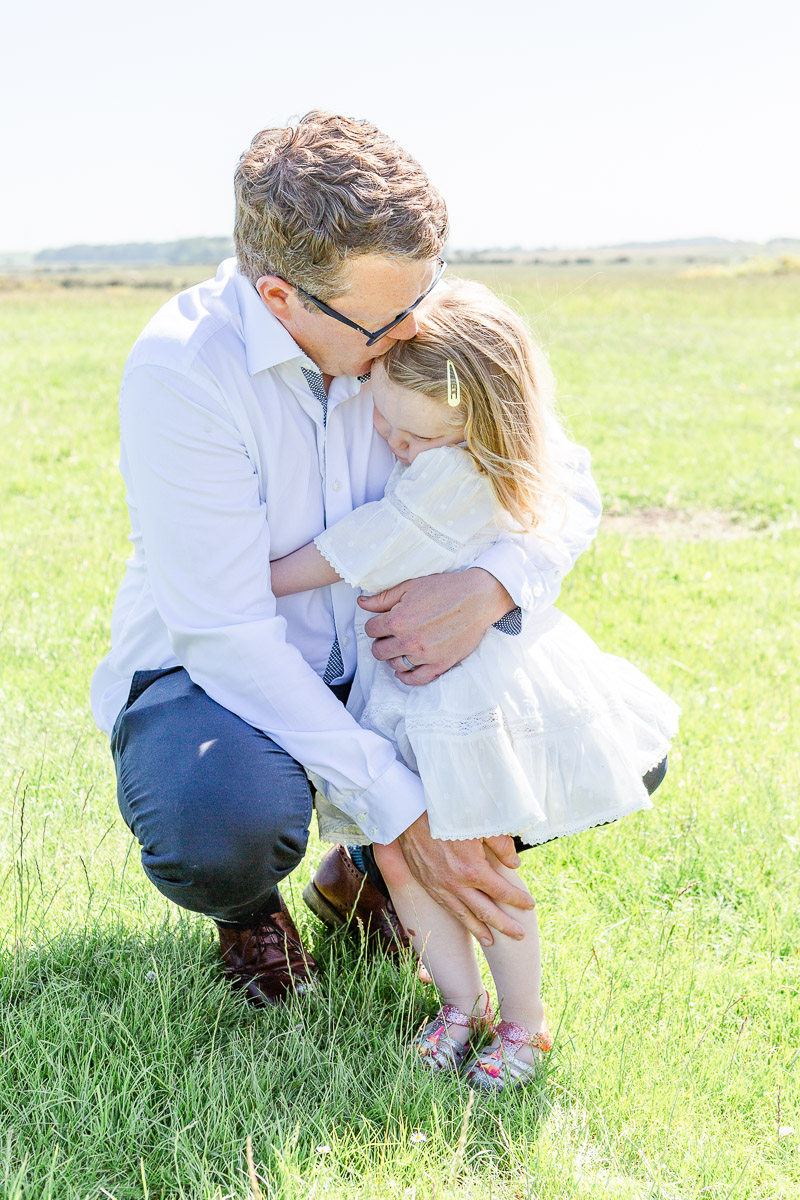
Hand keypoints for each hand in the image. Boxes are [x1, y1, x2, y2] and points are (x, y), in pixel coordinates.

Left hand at [357, 568, 514, 684]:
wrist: (477, 598)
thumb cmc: (444, 589)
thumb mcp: (410, 587)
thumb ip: (383, 598)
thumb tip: (360, 603)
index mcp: (398, 620)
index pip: (371, 630)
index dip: (375, 626)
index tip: (382, 624)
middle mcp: (408, 640)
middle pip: (379, 651)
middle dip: (381, 643)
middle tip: (390, 638)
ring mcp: (424, 655)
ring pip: (395, 665)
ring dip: (394, 658)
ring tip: (401, 649)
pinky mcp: (440, 664)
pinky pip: (416, 679)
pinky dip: (407, 677)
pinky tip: (404, 671)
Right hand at [397, 812, 533, 944]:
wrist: (410, 814)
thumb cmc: (448, 815)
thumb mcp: (482, 825)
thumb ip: (502, 846)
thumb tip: (515, 864)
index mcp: (473, 871)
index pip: (502, 892)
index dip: (518, 900)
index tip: (529, 904)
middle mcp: (456, 885)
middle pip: (486, 912)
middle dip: (505, 925)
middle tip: (519, 935)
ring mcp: (440, 886)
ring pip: (463, 915)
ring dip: (479, 929)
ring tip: (491, 941)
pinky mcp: (427, 883)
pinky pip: (446, 906)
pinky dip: (458, 918)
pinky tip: (464, 921)